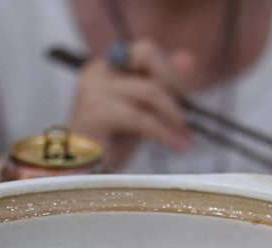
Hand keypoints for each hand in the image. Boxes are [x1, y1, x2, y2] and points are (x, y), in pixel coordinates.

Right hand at [69, 38, 195, 170]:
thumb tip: (190, 59)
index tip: (186, 97)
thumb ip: (161, 86)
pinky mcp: (96, 112)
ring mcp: (94, 89)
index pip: (147, 50)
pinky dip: (164, 133)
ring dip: (174, 116)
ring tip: (186, 137)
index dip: (171, 71)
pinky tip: (177, 145)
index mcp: (108, 67)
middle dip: (174, 85)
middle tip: (189, 117)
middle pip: (148, 57)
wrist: (81, 174)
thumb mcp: (141, 110)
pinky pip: (141, 118)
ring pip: (150, 91)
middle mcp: (98, 70)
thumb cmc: (110, 144)